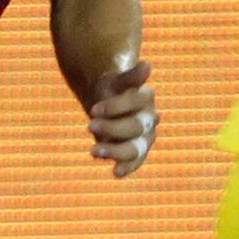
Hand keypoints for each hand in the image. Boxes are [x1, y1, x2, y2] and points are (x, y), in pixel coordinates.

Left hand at [87, 59, 157, 178]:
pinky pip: (135, 162)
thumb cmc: (112, 89)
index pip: (136, 101)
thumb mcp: (116, 80)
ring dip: (115, 151)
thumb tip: (147, 66)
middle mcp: (148, 118)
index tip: (94, 109)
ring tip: (93, 150)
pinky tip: (116, 173)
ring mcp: (144, 137)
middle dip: (111, 127)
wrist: (107, 102)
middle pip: (134, 127)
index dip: (115, 107)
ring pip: (135, 148)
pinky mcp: (136, 151)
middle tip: (89, 124)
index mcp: (146, 97)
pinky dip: (127, 168)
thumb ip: (131, 77)